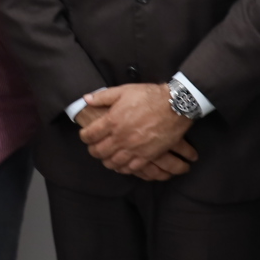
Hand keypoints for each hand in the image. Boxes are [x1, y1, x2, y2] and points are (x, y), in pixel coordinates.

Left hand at [78, 83, 193, 176]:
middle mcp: (120, 137)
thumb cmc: (149, 96)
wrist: (175, 105)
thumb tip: (86, 99)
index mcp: (112, 121)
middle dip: (93, 150)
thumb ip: (103, 96)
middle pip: (98, 151)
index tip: (86, 135)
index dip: (84, 137)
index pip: (90, 135)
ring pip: (112, 162)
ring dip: (106, 160)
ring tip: (106, 157)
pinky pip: (130, 168)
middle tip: (94, 147)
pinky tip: (121, 164)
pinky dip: (123, 168)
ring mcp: (133, 148)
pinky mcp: (147, 156)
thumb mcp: (124, 90)